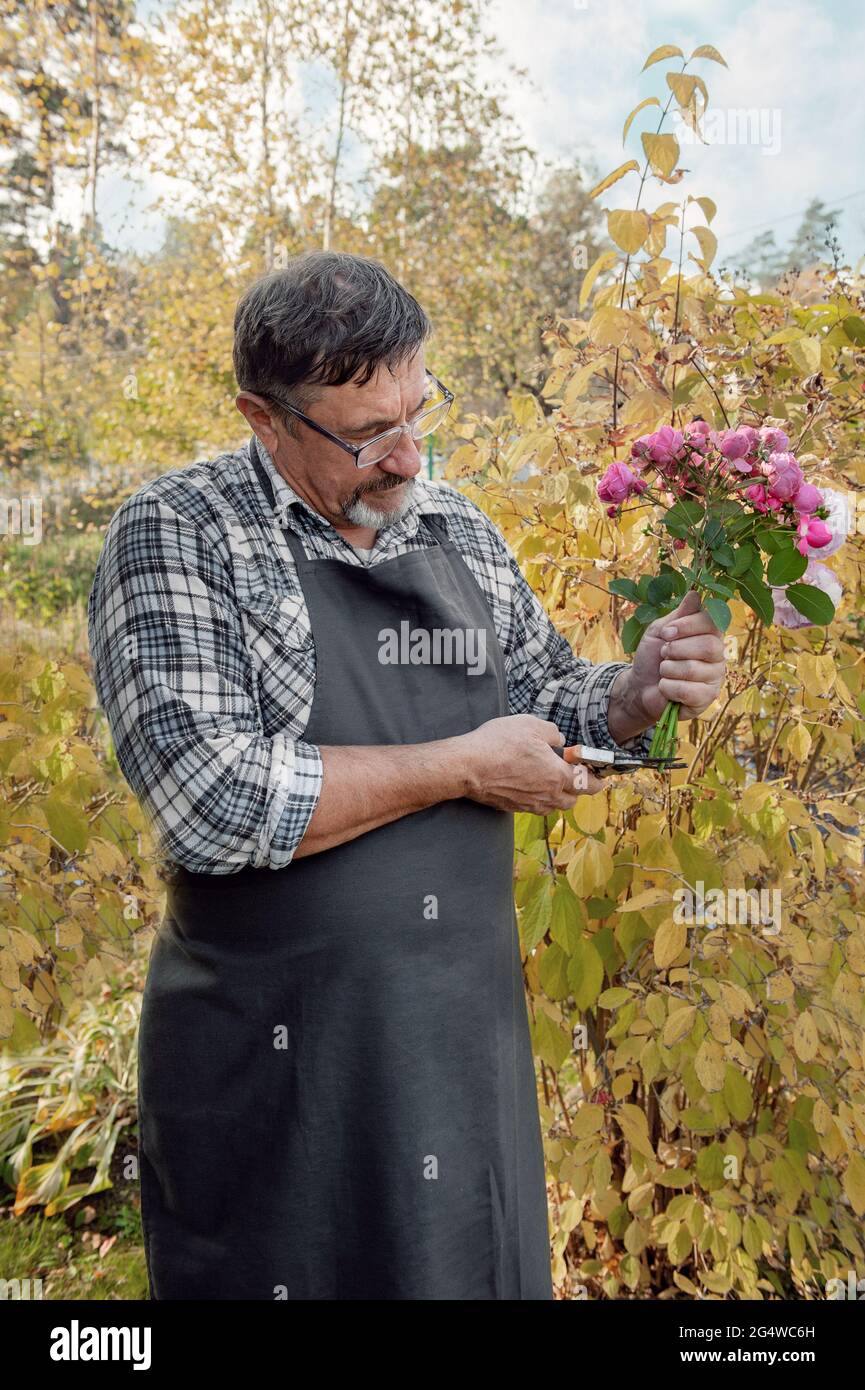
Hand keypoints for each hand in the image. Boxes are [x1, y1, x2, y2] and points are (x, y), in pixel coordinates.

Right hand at [461, 714, 606, 813]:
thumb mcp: (531, 725)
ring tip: (547, 777)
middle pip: (572, 800)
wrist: (467, 767)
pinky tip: (527, 782)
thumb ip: (552, 733)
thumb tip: (559, 740)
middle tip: (570, 772)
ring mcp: (529, 804)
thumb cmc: (499, 744)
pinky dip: (537, 797)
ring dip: (556, 794)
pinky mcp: (513, 807)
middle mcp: (547, 795)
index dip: (597, 780)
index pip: (589, 785)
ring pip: (552, 805)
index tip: (598, 774)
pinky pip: (534, 806)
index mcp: (558, 776)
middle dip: (576, 788)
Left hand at [626, 589, 726, 722]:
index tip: (666, 632)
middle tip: (663, 654)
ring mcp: (714, 678)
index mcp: (710, 635)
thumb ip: (679, 614)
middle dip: (676, 649)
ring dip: (668, 669)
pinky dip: (668, 688)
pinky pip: (689, 691)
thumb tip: (696, 593)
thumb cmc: (652, 656)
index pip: (712, 623)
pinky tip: (666, 687)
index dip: (687, 626)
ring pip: (694, 669)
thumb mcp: (660, 631)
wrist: (639, 686)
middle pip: (709, 646)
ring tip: (663, 671)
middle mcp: (718, 655)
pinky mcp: (706, 699)